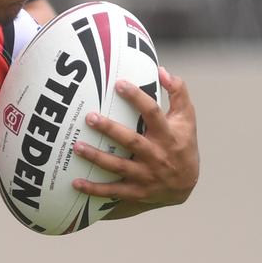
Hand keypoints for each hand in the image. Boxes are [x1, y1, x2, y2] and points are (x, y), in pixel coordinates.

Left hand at [71, 67, 198, 207]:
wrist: (185, 185)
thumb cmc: (182, 144)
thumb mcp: (186, 119)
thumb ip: (178, 92)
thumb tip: (161, 70)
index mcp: (168, 135)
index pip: (153, 113)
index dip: (137, 98)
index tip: (119, 84)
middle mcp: (156, 155)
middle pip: (132, 141)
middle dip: (110, 129)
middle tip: (89, 117)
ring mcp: (146, 175)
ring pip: (118, 167)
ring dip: (96, 158)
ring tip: (76, 146)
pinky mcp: (136, 191)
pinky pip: (113, 192)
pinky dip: (94, 189)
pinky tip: (75, 183)